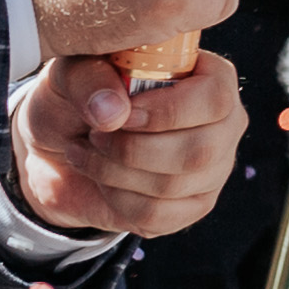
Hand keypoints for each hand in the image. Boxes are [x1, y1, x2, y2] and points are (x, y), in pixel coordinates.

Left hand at [7, 48, 242, 238]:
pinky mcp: (193, 206)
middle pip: (201, 150)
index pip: (216, 97)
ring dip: (116, 172)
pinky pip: (159, 215)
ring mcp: (214, 169)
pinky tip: (103, 181)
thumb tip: (114, 112)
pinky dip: (118, 200)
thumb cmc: (82, 98)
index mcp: (210, 77)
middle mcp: (224, 123)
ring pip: (175, 185)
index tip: (125, 114)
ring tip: (88, 152)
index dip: (169, 111)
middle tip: (95, 136)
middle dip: (133, 149)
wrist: (64, 147)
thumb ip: (89, 79)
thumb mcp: (71, 74)